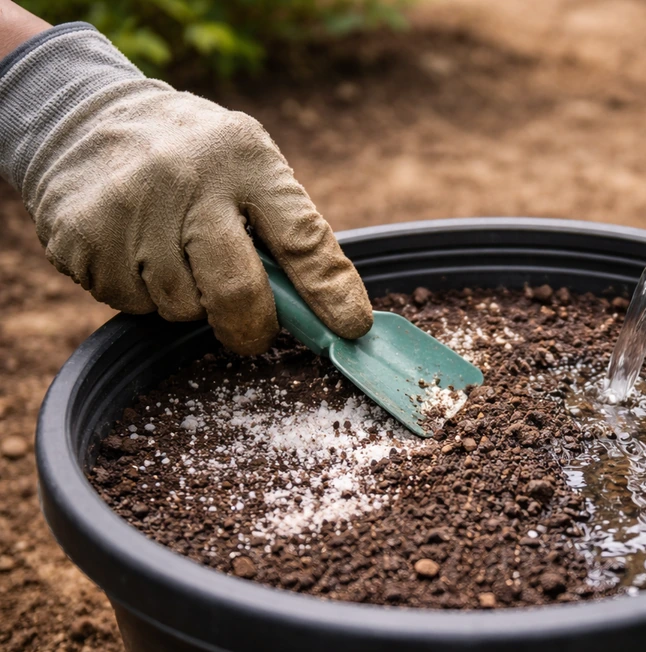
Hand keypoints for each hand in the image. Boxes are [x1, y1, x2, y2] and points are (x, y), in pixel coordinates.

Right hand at [0, 24, 370, 353]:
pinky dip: (143, 294)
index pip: (302, 239)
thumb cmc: (195, 158)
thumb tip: (334, 313)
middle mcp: (189, 180)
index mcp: (247, 159)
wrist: (84, 117)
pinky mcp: (85, 239)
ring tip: (176, 252)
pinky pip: (133, 305)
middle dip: (253, 328)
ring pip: (183, 309)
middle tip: (254, 330)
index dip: (331, 292)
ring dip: (190, 301)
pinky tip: (136, 251)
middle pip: (238, 292)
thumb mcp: (249, 166)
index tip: (351, 327)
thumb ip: (287, 228)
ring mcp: (132, 210)